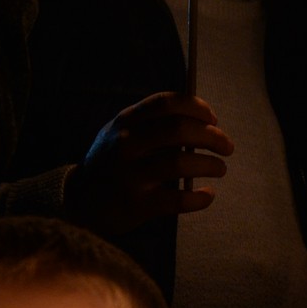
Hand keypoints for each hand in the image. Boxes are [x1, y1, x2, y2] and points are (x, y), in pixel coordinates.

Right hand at [63, 91, 233, 234]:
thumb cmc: (111, 165)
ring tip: (220, 168)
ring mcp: (130, 175)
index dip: (196, 107)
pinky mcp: (137, 205)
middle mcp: (126, 145)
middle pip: (179, 130)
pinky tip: (208, 195)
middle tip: (227, 146)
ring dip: (210, 164)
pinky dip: (200, 197)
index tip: (213, 118)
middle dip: (212, 136)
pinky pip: (178, 199)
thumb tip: (202, 121)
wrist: (79, 202)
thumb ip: (151, 124)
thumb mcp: (120, 134)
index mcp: (125, 122)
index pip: (166, 103)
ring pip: (180, 162)